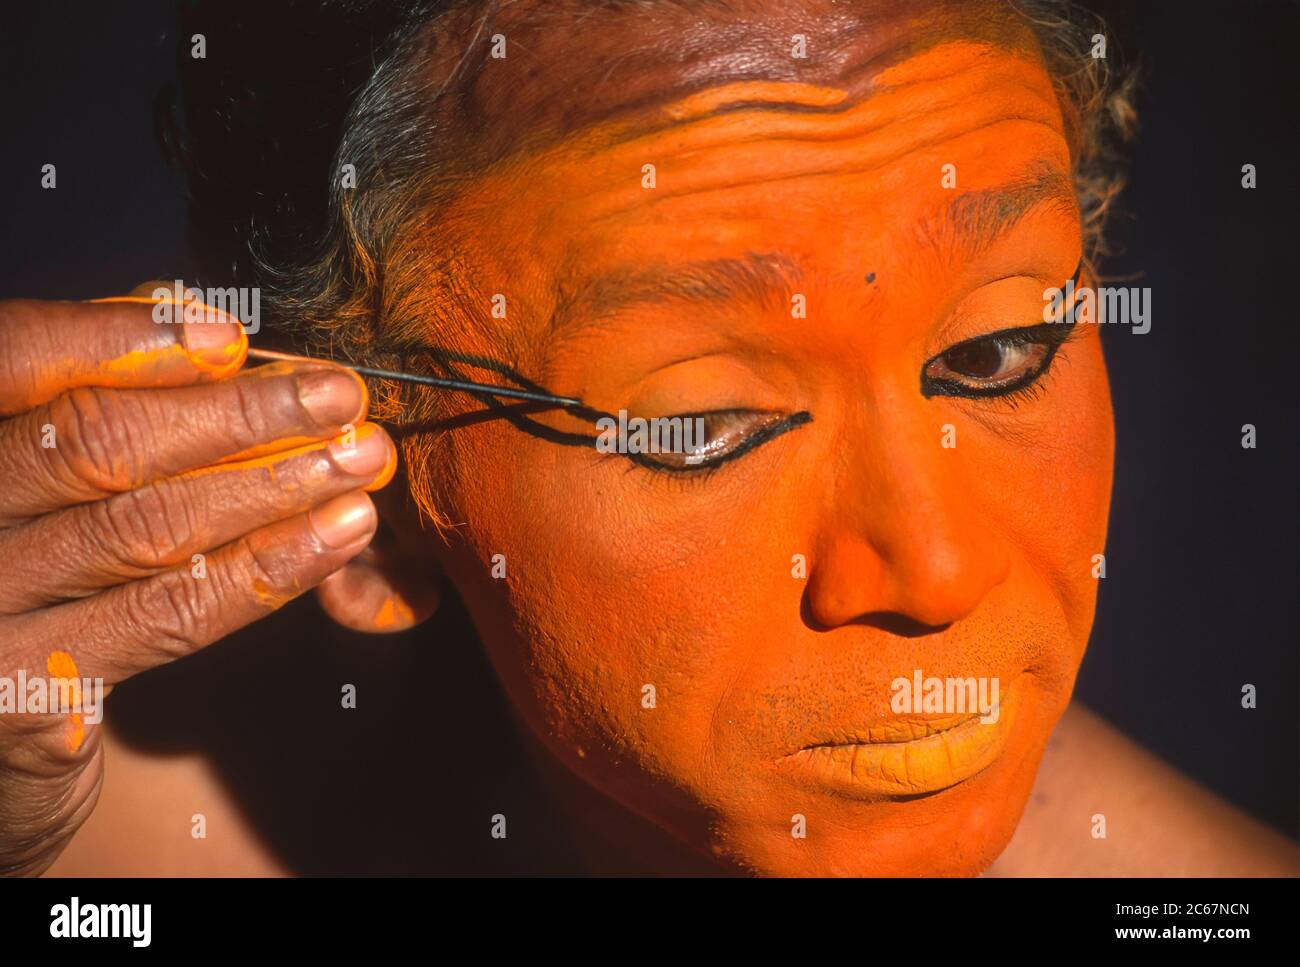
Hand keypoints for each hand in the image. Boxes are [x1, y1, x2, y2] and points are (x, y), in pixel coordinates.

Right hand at [0, 293, 395, 874]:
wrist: (0, 722)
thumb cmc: (35, 571)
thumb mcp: (44, 471)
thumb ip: (102, 393)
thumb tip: (206, 325)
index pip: (12, 357)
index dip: (118, 339)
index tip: (230, 337)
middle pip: (92, 445)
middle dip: (237, 413)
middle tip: (340, 395)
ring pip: (143, 528)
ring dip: (272, 485)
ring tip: (359, 459)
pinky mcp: (29, 695)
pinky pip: (173, 613)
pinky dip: (269, 567)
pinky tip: (339, 535)